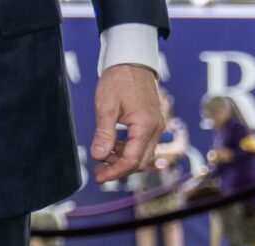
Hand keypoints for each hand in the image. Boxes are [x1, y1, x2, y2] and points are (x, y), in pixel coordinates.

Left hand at [90, 64, 164, 183]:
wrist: (132, 60)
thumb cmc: (119, 79)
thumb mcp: (106, 107)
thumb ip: (103, 134)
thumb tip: (99, 156)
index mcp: (145, 125)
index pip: (132, 160)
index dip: (115, 172)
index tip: (99, 177)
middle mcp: (156, 128)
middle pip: (139, 162)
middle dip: (118, 170)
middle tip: (98, 171)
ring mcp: (156, 126)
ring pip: (141, 156)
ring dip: (122, 161)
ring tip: (102, 157)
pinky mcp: (152, 123)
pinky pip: (142, 145)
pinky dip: (127, 151)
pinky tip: (111, 147)